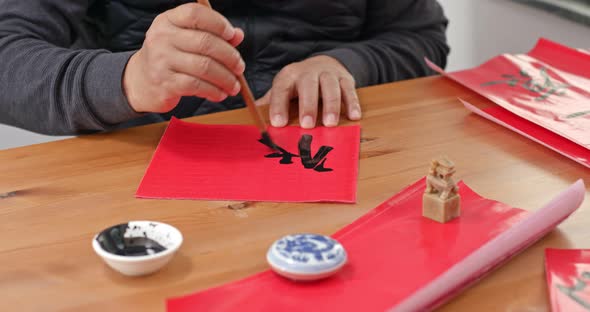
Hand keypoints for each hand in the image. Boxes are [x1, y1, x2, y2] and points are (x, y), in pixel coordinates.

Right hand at [123, 3, 244, 112]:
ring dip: (226, 78)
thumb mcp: (186, 40)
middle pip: (205, 43)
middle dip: (229, 57)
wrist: (141, 81)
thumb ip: (212, 35)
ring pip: (204, 67)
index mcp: (168, 20)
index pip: (196, 14)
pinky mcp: (165, 83)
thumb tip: (238, 35)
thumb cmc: (170, 57)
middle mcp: (162, 37)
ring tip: (234, 85)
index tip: (233, 36)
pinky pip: (197, 86)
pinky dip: (214, 91)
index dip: (218, 23)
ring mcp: (161, 60)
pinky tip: (220, 94)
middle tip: (239, 67)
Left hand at [256, 55, 361, 127]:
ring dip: (331, 105)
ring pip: (330, 87)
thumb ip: (270, 102)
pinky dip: (352, 103)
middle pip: (308, 86)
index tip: (277, 124)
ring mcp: (328, 74)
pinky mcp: (345, 78)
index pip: (282, 88)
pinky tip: (354, 117)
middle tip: (307, 125)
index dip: (279, 105)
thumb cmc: (299, 84)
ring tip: (330, 124)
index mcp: (289, 76)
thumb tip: (251, 116)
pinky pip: (350, 90)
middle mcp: (308, 72)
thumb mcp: (283, 88)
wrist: (323, 64)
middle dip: (308, 105)